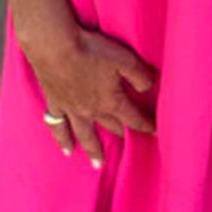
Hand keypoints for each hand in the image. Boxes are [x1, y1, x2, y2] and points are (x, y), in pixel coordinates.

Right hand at [14, 0, 158, 168]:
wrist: (54, 47)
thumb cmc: (91, 50)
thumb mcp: (124, 59)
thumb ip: (140, 75)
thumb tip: (150, 87)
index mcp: (111, 102)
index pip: (134, 118)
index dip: (147, 125)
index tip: (156, 132)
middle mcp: (92, 111)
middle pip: (112, 127)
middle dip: (124, 135)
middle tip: (131, 146)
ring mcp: (71, 110)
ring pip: (85, 135)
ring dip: (94, 149)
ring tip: (98, 164)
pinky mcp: (54, 103)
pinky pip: (59, 127)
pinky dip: (63, 140)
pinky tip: (66, 149)